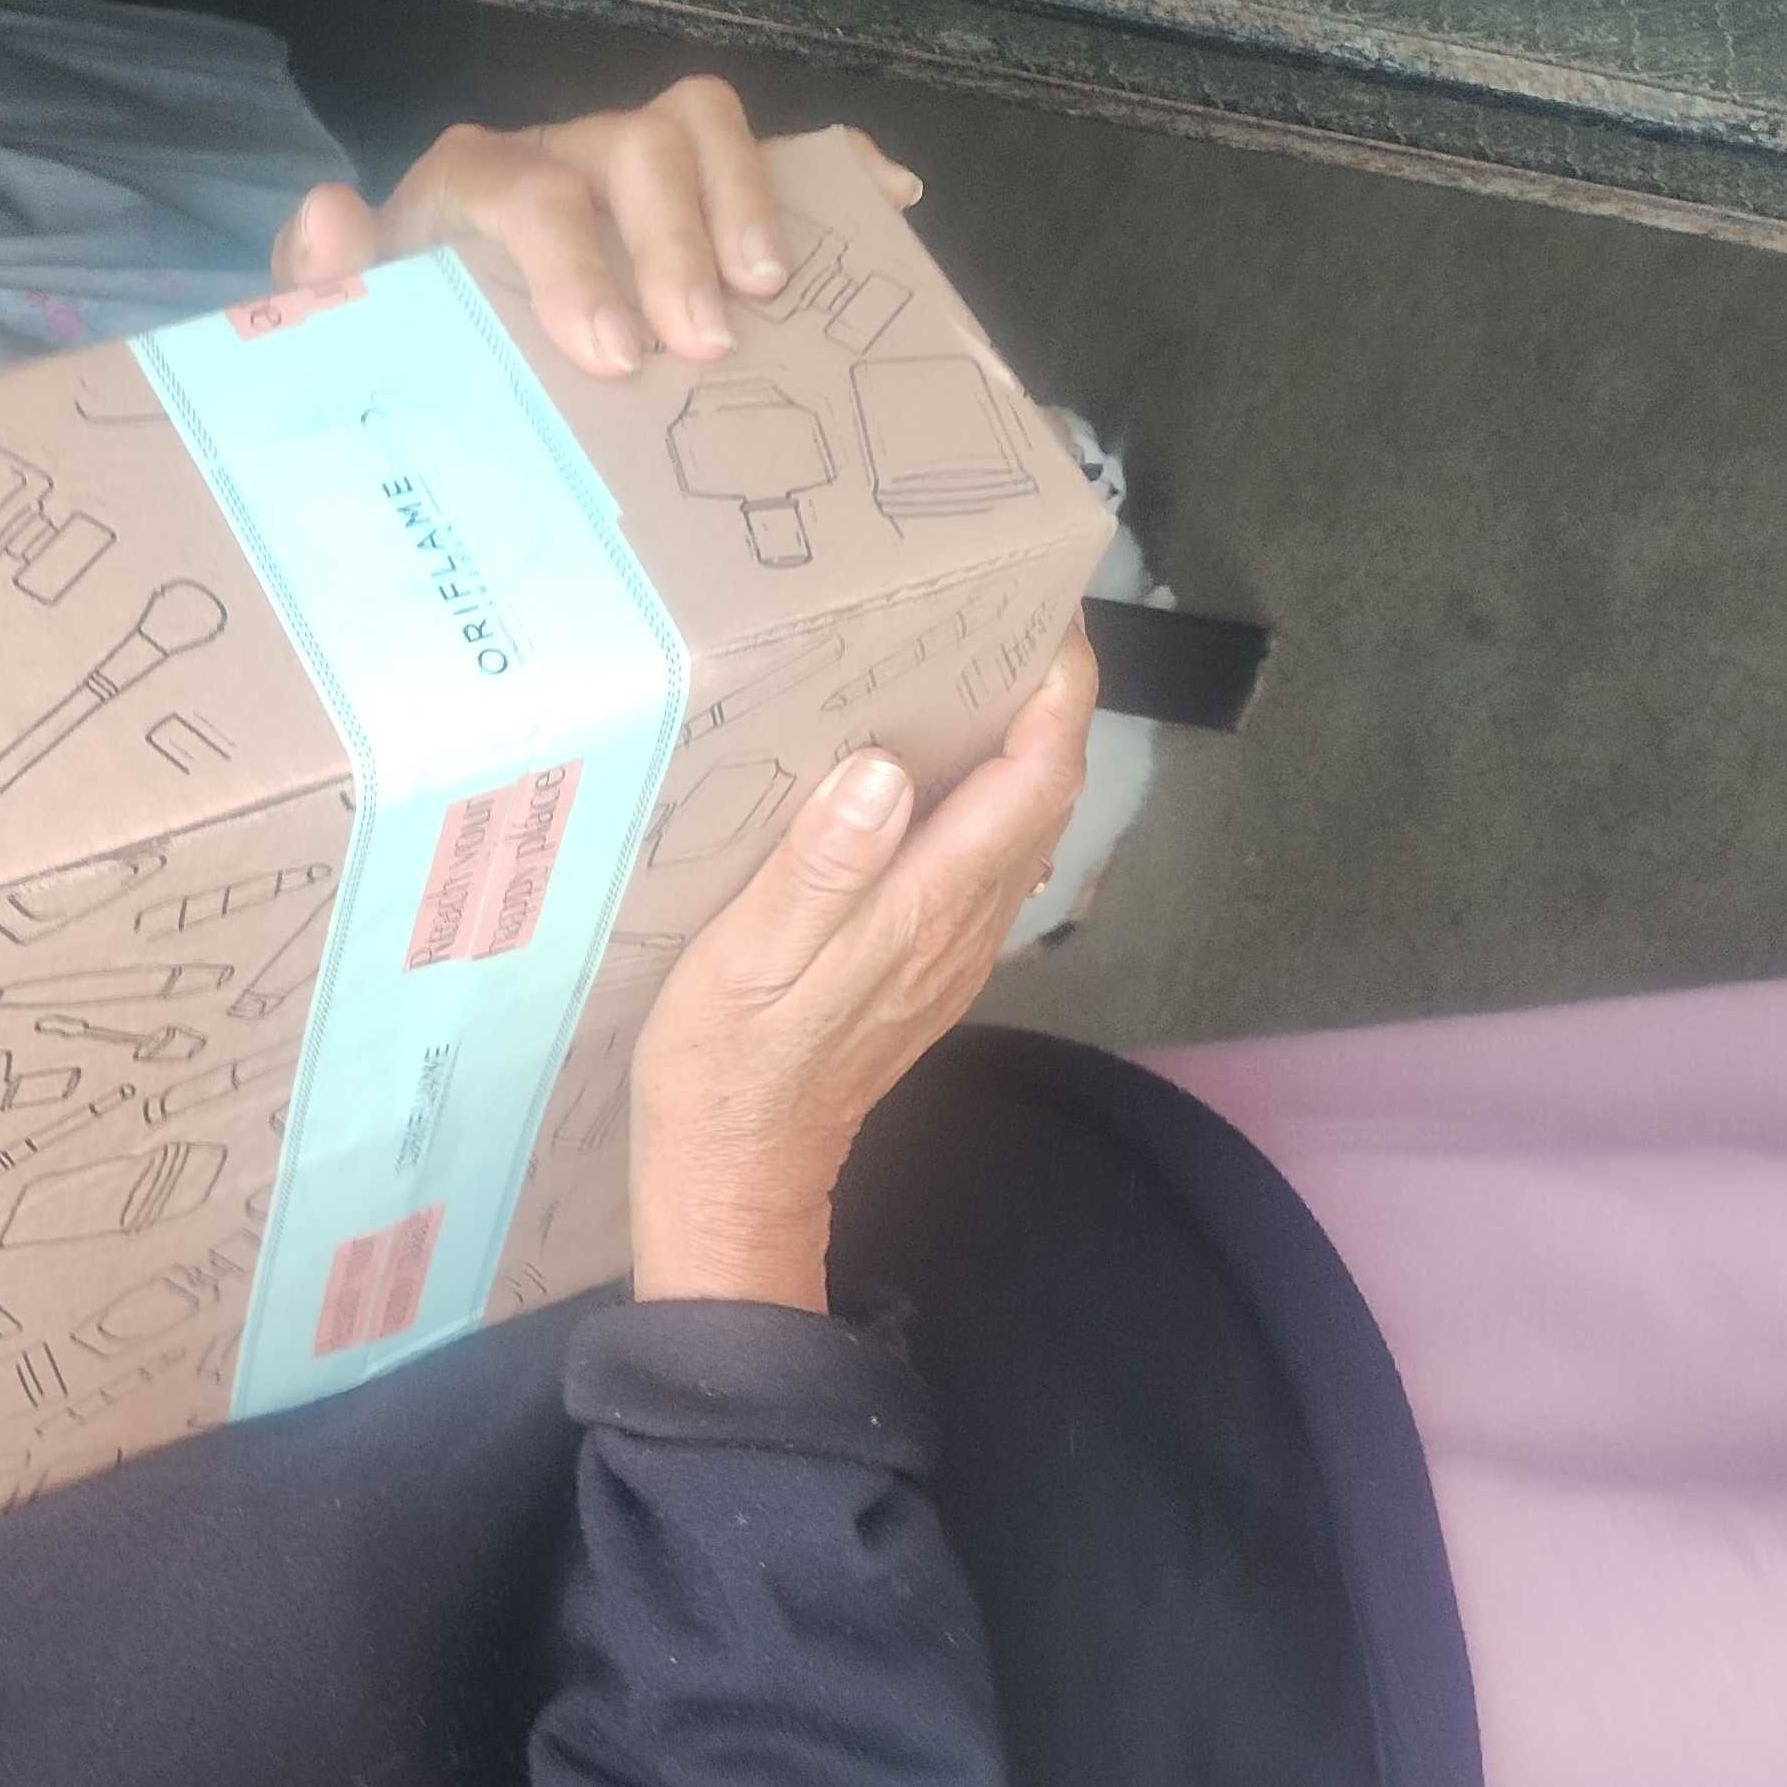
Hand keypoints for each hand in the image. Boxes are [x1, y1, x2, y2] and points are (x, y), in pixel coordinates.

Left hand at [269, 75, 923, 380]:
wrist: (438, 340)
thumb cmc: (407, 343)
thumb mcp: (352, 329)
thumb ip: (324, 286)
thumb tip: (328, 213)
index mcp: (474, 187)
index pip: (523, 186)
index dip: (571, 259)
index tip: (612, 354)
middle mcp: (562, 155)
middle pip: (631, 142)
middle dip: (675, 238)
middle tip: (704, 345)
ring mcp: (635, 170)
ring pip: (699, 123)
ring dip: (746, 199)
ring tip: (774, 293)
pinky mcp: (701, 196)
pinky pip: (778, 151)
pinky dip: (834, 171)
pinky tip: (885, 205)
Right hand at [626, 629, 1101, 1314]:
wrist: (736, 1174)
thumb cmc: (727, 1067)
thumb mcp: (749, 959)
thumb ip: (820, 865)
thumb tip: (881, 769)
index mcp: (926, 907)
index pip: (1033, 776)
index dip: (1058, 688)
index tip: (1048, 612)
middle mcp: (962, 925)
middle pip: (1042, 792)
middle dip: (1044, 700)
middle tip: (1003, 614)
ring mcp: (953, 952)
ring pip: (1020, 827)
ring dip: (1016, 748)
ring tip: (968, 675)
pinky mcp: (928, 969)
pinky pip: (983, 864)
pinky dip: (982, 801)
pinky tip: (929, 779)